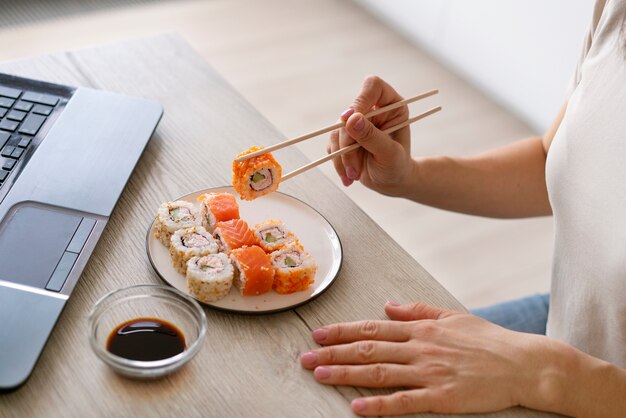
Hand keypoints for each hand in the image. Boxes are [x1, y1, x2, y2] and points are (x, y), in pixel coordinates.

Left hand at [300, 302, 559, 415]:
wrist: (524, 364)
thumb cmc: (489, 341)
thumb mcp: (452, 316)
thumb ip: (418, 310)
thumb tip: (390, 304)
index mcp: (421, 329)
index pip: (372, 328)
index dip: (342, 331)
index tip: (318, 334)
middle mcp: (420, 348)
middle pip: (368, 348)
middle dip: (333, 353)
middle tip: (305, 358)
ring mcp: (429, 373)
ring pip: (379, 372)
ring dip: (346, 373)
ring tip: (319, 375)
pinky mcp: (442, 398)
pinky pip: (404, 402)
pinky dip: (379, 405)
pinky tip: (357, 408)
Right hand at [328, 76, 413, 195]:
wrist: (391, 182)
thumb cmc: (397, 166)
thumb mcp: (389, 153)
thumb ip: (372, 136)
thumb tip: (350, 119)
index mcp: (391, 106)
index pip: (373, 87)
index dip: (361, 100)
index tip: (351, 120)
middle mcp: (373, 110)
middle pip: (349, 113)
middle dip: (348, 143)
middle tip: (354, 166)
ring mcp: (357, 122)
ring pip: (337, 130)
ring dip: (341, 156)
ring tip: (354, 175)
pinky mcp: (344, 136)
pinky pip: (331, 143)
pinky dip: (337, 161)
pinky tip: (349, 175)